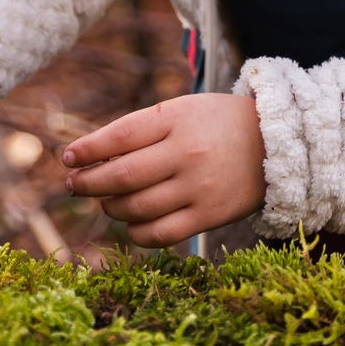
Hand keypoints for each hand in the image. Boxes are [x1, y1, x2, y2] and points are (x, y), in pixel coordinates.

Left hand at [63, 95, 266, 247]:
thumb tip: (91, 157)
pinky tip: (131, 223)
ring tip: (106, 201)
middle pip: (122, 176)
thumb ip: (141, 129)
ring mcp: (198, 187)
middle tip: (74, 185)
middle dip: (89, 183)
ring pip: (136, 207)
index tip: (68, 158)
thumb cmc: (217, 125)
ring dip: (111, 207)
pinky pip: (159, 234)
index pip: (120, 136)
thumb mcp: (182, 111)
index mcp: (177, 119)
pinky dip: (136, 232)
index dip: (88, 149)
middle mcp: (187, 153)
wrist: (276, 144)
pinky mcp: (209, 216)